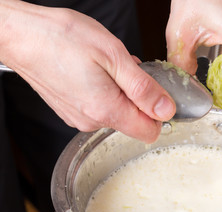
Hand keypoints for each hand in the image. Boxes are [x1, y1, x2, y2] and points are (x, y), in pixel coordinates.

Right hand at [0, 0, 175, 142]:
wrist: (20, 35)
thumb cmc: (63, 39)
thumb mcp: (113, 56)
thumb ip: (142, 88)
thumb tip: (166, 110)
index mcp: (106, 110)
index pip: (148, 132)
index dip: (158, 113)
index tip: (154, 91)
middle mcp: (91, 121)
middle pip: (133, 120)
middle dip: (137, 96)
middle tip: (125, 69)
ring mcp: (79, 117)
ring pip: (116, 111)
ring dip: (120, 90)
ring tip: (105, 66)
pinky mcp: (70, 110)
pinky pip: (99, 106)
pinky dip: (104, 90)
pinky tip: (93, 70)